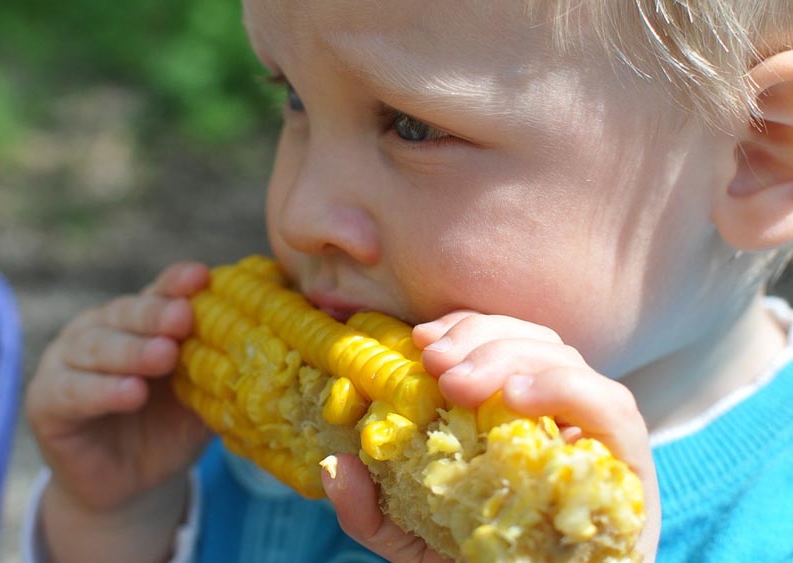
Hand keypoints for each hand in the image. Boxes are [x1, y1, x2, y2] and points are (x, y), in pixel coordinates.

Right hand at [26, 262, 211, 514]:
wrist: (132, 485)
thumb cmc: (170, 429)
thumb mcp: (201, 396)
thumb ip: (222, 368)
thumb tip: (269, 343)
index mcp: (138, 321)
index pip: (158, 294)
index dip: (176, 284)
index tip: (202, 277)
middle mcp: (99, 330)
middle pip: (125, 314)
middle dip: (156, 314)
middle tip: (185, 317)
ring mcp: (67, 362)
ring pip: (97, 347)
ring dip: (132, 351)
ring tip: (165, 355)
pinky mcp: (46, 401)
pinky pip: (73, 392)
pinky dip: (102, 391)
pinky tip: (131, 393)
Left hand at [324, 311, 659, 562]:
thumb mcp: (412, 540)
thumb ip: (372, 509)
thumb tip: (336, 466)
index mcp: (516, 417)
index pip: (502, 343)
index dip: (465, 328)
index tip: (421, 339)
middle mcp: (562, 418)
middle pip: (534, 342)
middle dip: (481, 338)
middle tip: (435, 362)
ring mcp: (597, 438)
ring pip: (567, 360)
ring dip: (510, 355)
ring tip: (458, 381)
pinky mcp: (628, 467)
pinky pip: (613, 410)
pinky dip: (566, 389)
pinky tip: (517, 396)